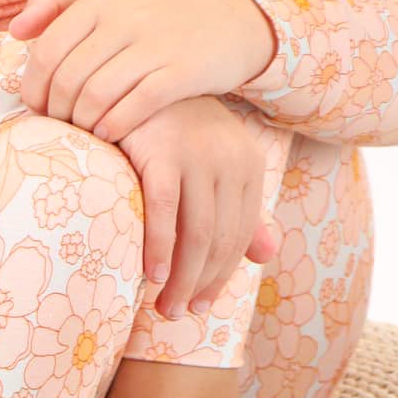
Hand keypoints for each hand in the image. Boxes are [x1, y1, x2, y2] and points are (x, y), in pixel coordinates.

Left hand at [7, 0, 275, 141]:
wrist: (229, 16)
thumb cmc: (157, 10)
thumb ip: (57, 2)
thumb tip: (14, 31)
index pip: (47, 51)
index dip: (34, 86)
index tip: (37, 106)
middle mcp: (123, 16)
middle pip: (68, 78)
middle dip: (56, 110)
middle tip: (58, 124)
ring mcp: (153, 44)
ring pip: (96, 95)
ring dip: (82, 122)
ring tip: (83, 130)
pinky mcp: (181, 71)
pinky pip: (133, 107)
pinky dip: (113, 126)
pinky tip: (109, 134)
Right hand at [114, 95, 278, 317]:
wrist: (129, 83)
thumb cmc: (169, 132)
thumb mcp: (212, 168)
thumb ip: (239, 210)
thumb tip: (269, 256)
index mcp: (248, 163)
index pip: (240, 235)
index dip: (222, 277)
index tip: (201, 306)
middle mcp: (230, 158)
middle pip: (221, 239)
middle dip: (200, 284)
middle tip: (176, 314)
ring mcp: (197, 153)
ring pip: (196, 233)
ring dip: (181, 278)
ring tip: (163, 306)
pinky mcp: (161, 150)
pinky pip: (164, 211)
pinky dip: (160, 247)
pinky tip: (150, 274)